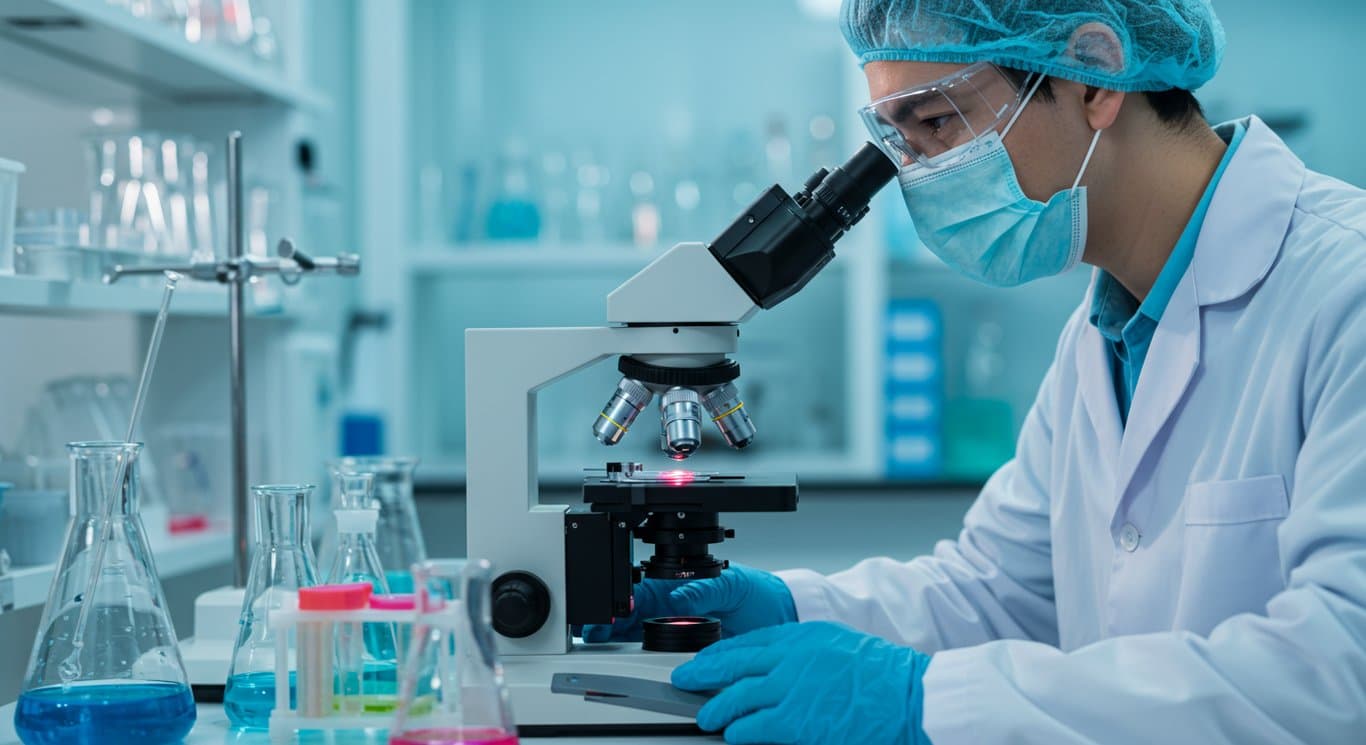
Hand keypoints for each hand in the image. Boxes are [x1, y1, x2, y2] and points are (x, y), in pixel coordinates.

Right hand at [580, 563, 796, 642]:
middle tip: (592, 629)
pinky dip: (634, 648)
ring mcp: (680, 624)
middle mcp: (677, 603)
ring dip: (615, 632)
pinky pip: (654, 646)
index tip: (610, 610)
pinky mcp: (687, 644)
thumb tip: (679, 597)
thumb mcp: (734, 584)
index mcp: (684, 582)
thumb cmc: (760, 592)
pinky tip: (619, 649)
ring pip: (637, 628)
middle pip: (633, 610)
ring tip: (596, 638)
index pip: (645, 590)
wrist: (781, 615)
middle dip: (609, 617)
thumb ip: (705, 590)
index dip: (623, 599)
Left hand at [671, 621, 932, 744]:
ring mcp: (790, 688)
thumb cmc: (885, 677)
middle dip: (704, 672)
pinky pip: (752, 726)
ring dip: (716, 708)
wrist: (910, 695)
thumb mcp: (841, 648)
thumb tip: (780, 670)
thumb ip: (807, 656)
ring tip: (706, 716)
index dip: (722, 652)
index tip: (708, 659)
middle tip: (686, 679)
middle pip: (732, 663)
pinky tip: (732, 734)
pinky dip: (738, 730)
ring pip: (736, 696)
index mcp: (803, 635)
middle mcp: (791, 656)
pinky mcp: (794, 721)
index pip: (749, 641)